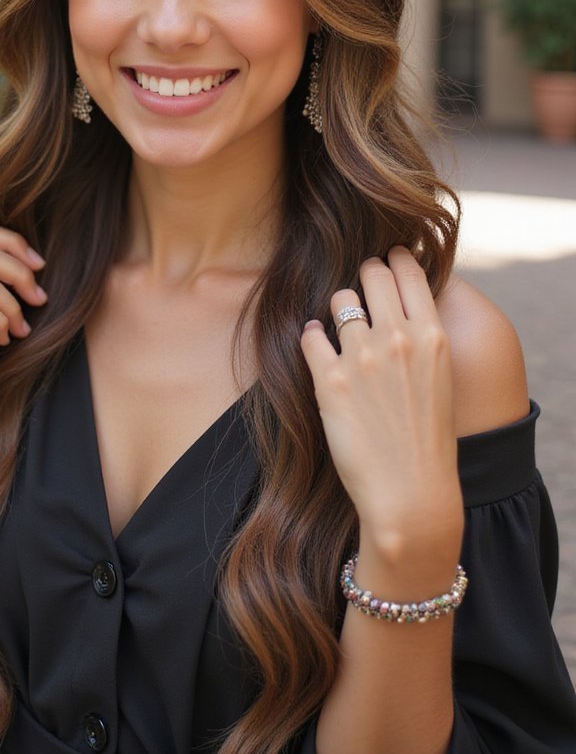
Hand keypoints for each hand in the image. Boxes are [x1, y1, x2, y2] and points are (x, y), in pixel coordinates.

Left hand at [300, 247, 463, 559]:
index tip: (388, 261)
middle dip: (365, 275)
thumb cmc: (428, 440)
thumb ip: (423, 337)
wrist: (411, 494)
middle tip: (361, 289)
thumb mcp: (442, 378)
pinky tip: (317, 346)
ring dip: (338, 308)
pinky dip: (312, 337)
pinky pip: (311, 335)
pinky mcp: (329, 381)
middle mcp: (398, 339)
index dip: (396, 259)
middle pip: (372, 273)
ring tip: (341, 326)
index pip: (409, 270)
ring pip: (339, 299)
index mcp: (432, 336)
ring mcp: (362, 358)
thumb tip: (400, 304)